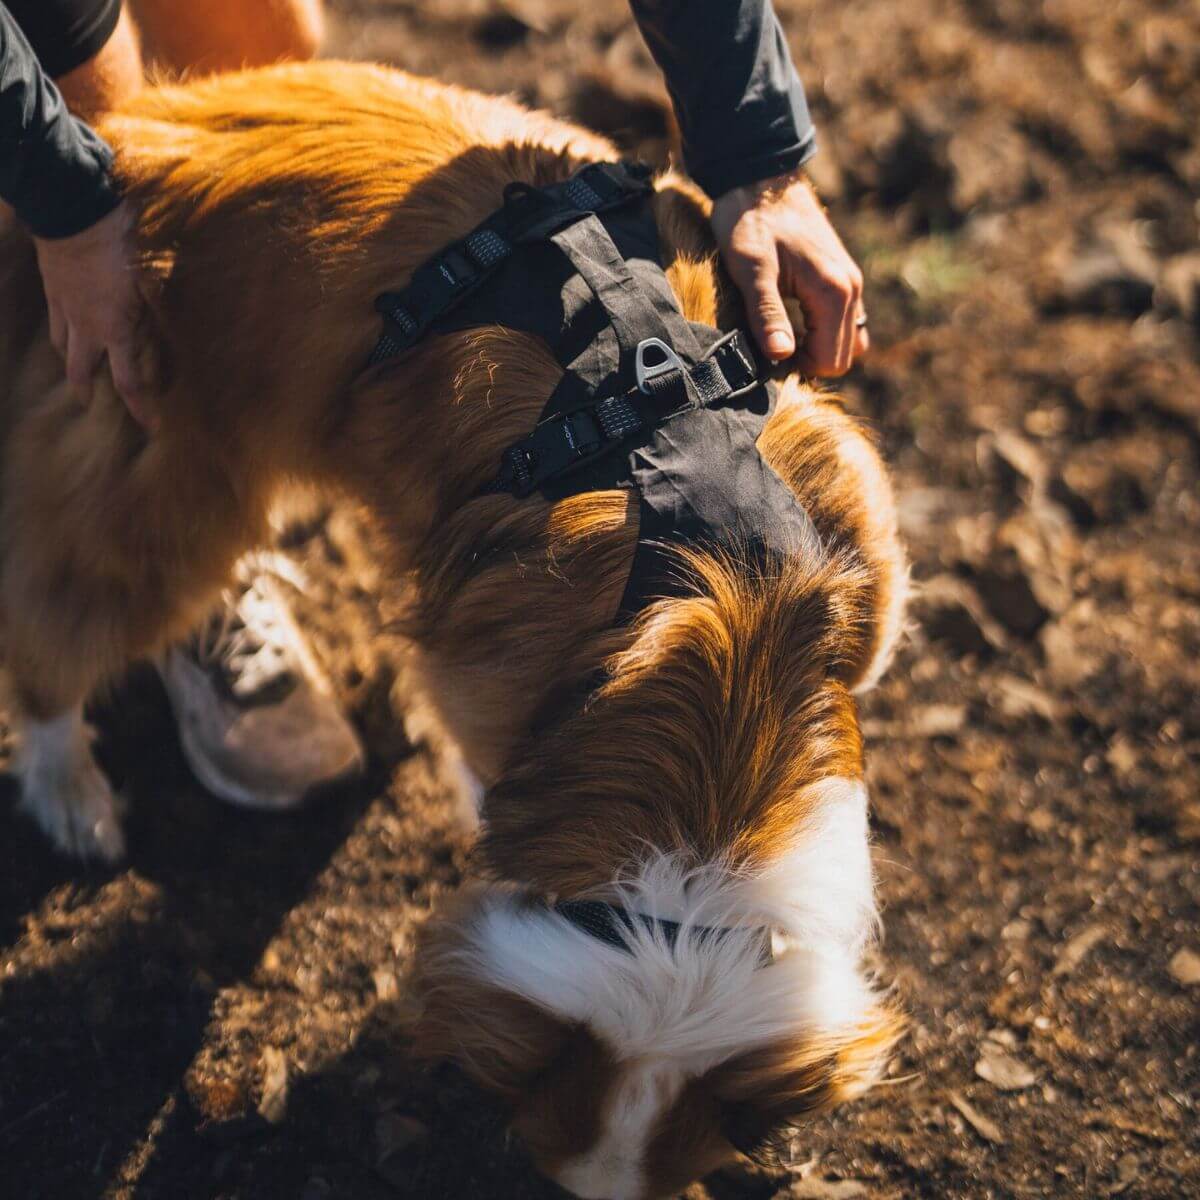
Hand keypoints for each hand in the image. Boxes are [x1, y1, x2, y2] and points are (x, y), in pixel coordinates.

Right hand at [33, 200, 156, 426]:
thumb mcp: (155, 275)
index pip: (128, 382)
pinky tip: (69, 326)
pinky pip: (53, 318)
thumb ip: (163, 305)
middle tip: (90, 405)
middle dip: (86, 391)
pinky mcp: (50, 285)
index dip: (140, 408)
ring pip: (61, 345)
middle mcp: (85, 325)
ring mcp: (63, 305)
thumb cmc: (122, 240)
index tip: (151, 427)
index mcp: (115, 328)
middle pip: (79, 371)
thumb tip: (179, 324)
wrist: (74, 205)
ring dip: (72, 361)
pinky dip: (61, 330)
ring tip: (80, 368)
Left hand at [711, 169, 867, 376]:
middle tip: (771, 348)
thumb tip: (782, 357)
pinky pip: (843, 321)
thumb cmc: (751, 223)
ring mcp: (850, 281)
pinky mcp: (842, 275)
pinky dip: (822, 332)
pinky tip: (791, 323)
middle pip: (845, 356)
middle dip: (810, 362)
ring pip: (848, 339)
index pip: (832, 361)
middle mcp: (852, 289)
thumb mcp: (752, 271)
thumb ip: (767, 314)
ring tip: (781, 337)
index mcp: (834, 291)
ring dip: (819, 348)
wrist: (761, 178)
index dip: (799, 369)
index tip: (767, 355)